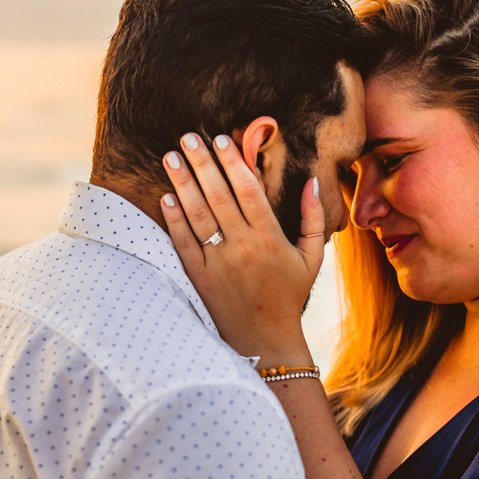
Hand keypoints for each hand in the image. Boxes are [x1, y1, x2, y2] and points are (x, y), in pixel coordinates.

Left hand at [159, 132, 321, 361]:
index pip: (248, 190)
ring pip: (197, 215)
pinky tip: (166, 197)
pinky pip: (184, 243)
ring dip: (182, 183)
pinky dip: (173, 219)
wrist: (264, 341)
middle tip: (187, 137)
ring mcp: (219, 263)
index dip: (233, 162)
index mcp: (270, 238)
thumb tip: (312, 181)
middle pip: (218, 196)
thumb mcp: (312, 258)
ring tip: (170, 157)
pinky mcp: (199, 278)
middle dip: (202, 163)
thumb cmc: (289, 296)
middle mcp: (243, 247)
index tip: (220, 139)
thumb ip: (313, 218)